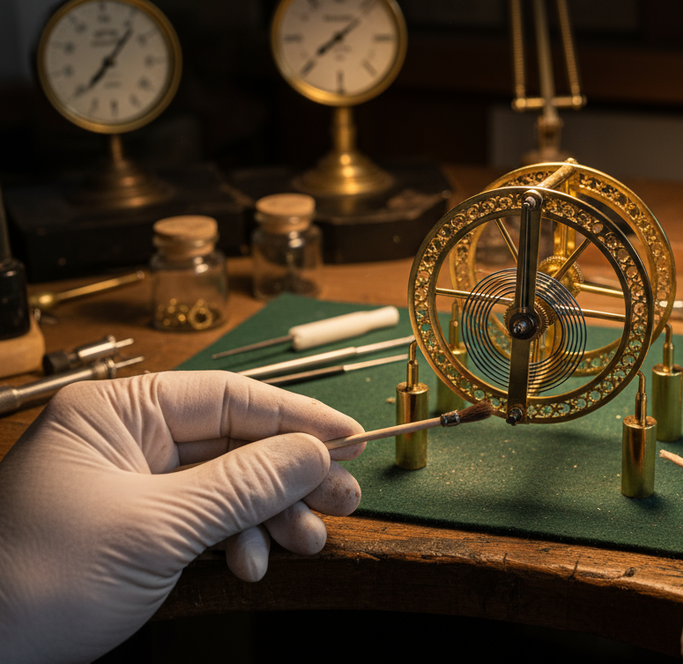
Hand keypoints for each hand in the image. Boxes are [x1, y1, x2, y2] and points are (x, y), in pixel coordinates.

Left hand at [0, 371, 365, 663]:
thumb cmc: (38, 580)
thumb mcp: (156, 527)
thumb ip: (243, 484)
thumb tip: (314, 453)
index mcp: (117, 413)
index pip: (227, 397)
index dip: (296, 418)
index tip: (349, 439)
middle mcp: (128, 439)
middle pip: (235, 442)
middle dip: (290, 474)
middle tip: (343, 498)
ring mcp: (135, 485)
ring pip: (230, 484)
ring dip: (272, 514)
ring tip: (308, 541)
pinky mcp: (141, 527)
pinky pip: (209, 519)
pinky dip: (239, 540)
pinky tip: (251, 564)